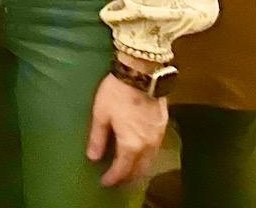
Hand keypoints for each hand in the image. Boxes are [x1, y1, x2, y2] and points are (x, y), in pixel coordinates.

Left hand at [86, 72, 167, 186]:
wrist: (142, 73)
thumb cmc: (116, 93)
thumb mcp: (101, 114)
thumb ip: (98, 138)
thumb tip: (93, 158)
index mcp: (132, 144)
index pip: (122, 169)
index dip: (112, 178)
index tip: (104, 182)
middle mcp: (148, 146)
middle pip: (139, 170)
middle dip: (127, 178)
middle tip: (115, 180)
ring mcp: (158, 137)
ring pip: (150, 162)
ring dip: (138, 169)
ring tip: (126, 170)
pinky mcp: (163, 128)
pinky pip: (155, 151)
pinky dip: (146, 158)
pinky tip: (139, 153)